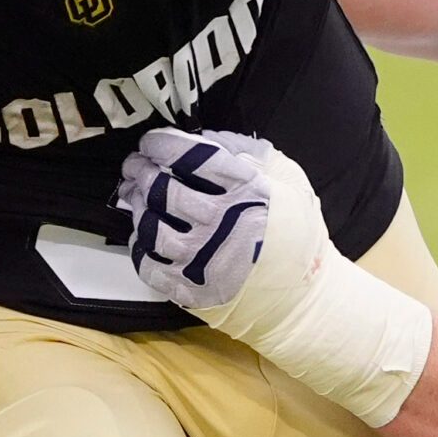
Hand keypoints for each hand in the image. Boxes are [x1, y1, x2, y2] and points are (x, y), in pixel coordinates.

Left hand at [115, 129, 283, 309]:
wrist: (302, 298)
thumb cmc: (297, 238)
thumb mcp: (290, 182)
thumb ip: (251, 153)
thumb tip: (210, 139)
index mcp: (244, 191)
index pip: (190, 156)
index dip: (162, 144)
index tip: (151, 143)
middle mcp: (219, 222)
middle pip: (163, 188)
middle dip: (141, 171)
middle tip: (135, 166)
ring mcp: (203, 258)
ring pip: (150, 225)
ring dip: (136, 206)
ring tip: (135, 196)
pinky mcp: (192, 288)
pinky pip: (149, 265)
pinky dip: (140, 246)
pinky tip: (143, 234)